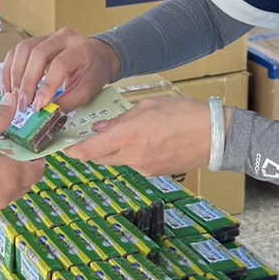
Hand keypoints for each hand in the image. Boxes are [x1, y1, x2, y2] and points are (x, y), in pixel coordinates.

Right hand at [0, 102, 45, 225]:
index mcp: (11, 175)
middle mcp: (3, 197)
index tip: (31, 154)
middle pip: (22, 185)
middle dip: (19, 172)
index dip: (36, 161)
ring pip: (3, 197)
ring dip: (0, 185)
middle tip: (7, 157)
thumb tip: (12, 102)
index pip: (37, 171)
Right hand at [1, 28, 119, 113]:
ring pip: (23, 50)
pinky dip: (9, 72)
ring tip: (15, 98)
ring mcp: (46, 37)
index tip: (38, 105)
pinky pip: (15, 53)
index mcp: (80, 48)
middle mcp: (62, 37)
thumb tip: (45, 114)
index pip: (59, 64)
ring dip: (15, 76)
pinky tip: (10, 89)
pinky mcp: (34, 42)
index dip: (47, 86)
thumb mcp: (86, 92)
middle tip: (23, 104)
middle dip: (27, 82)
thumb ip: (66, 102)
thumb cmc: (91, 73)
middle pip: (37, 54)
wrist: (94, 58)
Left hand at [65, 96, 215, 177]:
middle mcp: (133, 156)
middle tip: (90, 136)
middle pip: (100, 158)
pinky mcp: (154, 173)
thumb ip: (121, 118)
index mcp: (129, 136)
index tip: (64, 148)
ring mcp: (144, 167)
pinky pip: (134, 163)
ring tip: (126, 133)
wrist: (215, 136)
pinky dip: (131, 153)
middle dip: (92, 149)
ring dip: (113, 150)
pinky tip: (145, 140)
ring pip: (117, 161)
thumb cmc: (185, 114)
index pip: (90, 150)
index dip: (73, 151)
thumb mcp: (148, 106)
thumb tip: (100, 128)